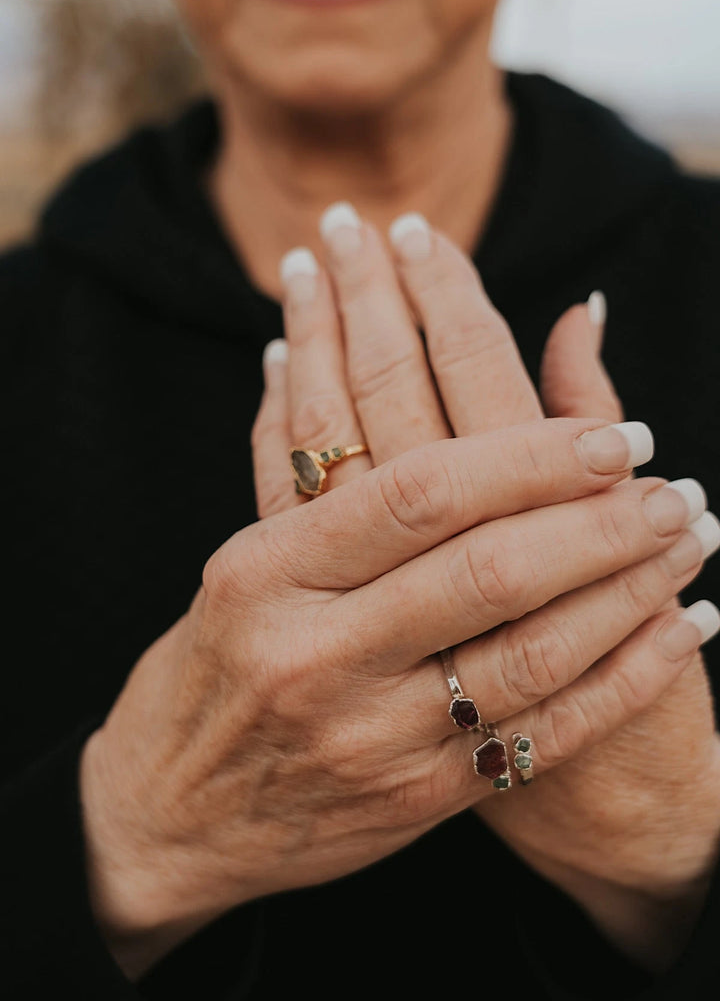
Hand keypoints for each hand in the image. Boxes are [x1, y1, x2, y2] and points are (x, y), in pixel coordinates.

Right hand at [254, 203, 719, 969]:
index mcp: (268, 571)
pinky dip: (625, 678)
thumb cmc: (212, 664)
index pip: (420, 491)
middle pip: (490, 569)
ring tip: (690, 537)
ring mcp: (368, 737)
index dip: (529, 455)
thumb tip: (307, 341)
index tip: (610, 431)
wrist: (174, 814)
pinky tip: (681, 629)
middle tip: (669, 480)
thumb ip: (289, 460)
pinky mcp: (413, 801)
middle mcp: (317, 654)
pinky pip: (541, 736)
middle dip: (599, 517)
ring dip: (632, 588)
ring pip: (531, 653)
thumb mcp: (239, 559)